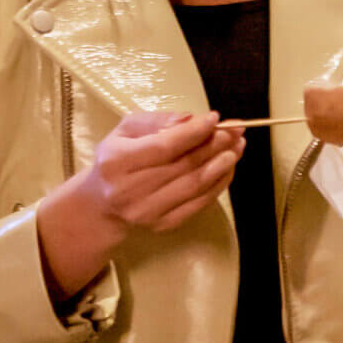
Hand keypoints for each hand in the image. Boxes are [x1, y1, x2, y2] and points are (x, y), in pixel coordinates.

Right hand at [37, 110, 241, 300]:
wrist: (103, 203)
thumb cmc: (117, 158)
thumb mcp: (126, 130)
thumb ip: (158, 121)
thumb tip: (191, 119)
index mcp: (118, 162)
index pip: (164, 147)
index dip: (194, 133)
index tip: (216, 118)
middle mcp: (131, 190)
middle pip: (185, 165)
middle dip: (216, 145)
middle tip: (237, 130)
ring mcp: (148, 212)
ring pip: (195, 184)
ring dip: (223, 164)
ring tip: (238, 146)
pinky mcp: (163, 225)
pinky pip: (199, 203)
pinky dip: (218, 184)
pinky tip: (228, 167)